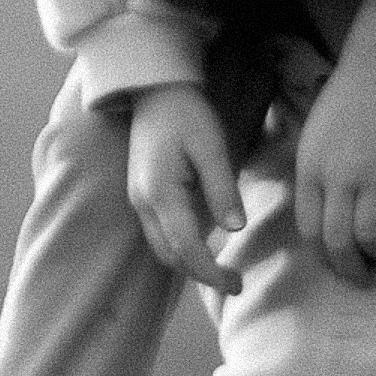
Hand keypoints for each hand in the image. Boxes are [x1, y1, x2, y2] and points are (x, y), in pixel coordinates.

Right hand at [126, 83, 243, 294]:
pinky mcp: (142, 195)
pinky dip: (180, 248)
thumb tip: (235, 228)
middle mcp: (143, 203)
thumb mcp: (213, 147)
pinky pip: (160, 234)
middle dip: (200, 275)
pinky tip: (204, 245)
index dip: (211, 271)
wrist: (154, 92)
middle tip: (235, 282)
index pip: (186, 247)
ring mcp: (139, 200)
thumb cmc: (186, 114)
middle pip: (169, 255)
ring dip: (189, 263)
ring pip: (161, 248)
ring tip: (222, 270)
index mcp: (161, 193)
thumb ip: (222, 189)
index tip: (236, 284)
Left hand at [293, 2, 375, 285]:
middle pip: (339, 242)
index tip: (334, 262)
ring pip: (374, 237)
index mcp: (310, 172)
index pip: (309, 230)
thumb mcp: (311, 140)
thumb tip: (322, 219)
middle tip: (361, 278)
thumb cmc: (343, 102)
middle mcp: (339, 179)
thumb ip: (313, 179)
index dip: (323, 254)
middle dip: (350, 269)